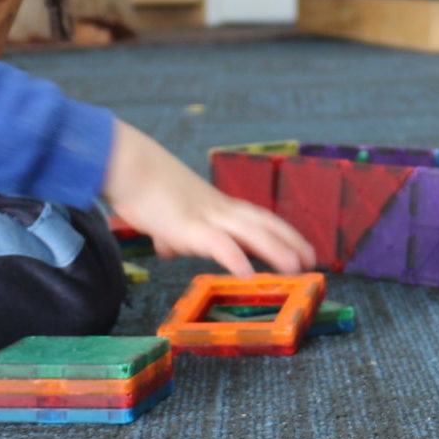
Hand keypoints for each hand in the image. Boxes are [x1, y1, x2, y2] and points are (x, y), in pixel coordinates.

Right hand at [103, 121, 314, 276]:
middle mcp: (217, 208)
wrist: (126, 164)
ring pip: (251, 232)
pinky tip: (248, 273)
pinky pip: (218, 244)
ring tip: (296, 267)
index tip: (300, 246)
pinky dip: (236, 258)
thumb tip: (168, 249)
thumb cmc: (142, 187)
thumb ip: (172, 234)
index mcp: (215, 204)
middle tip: (312, 260)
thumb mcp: (164, 215)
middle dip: (289, 241)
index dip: (280, 231)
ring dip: (276, 250)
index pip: (257, 217)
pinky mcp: (187, 226)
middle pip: (263, 223)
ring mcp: (205, 215)